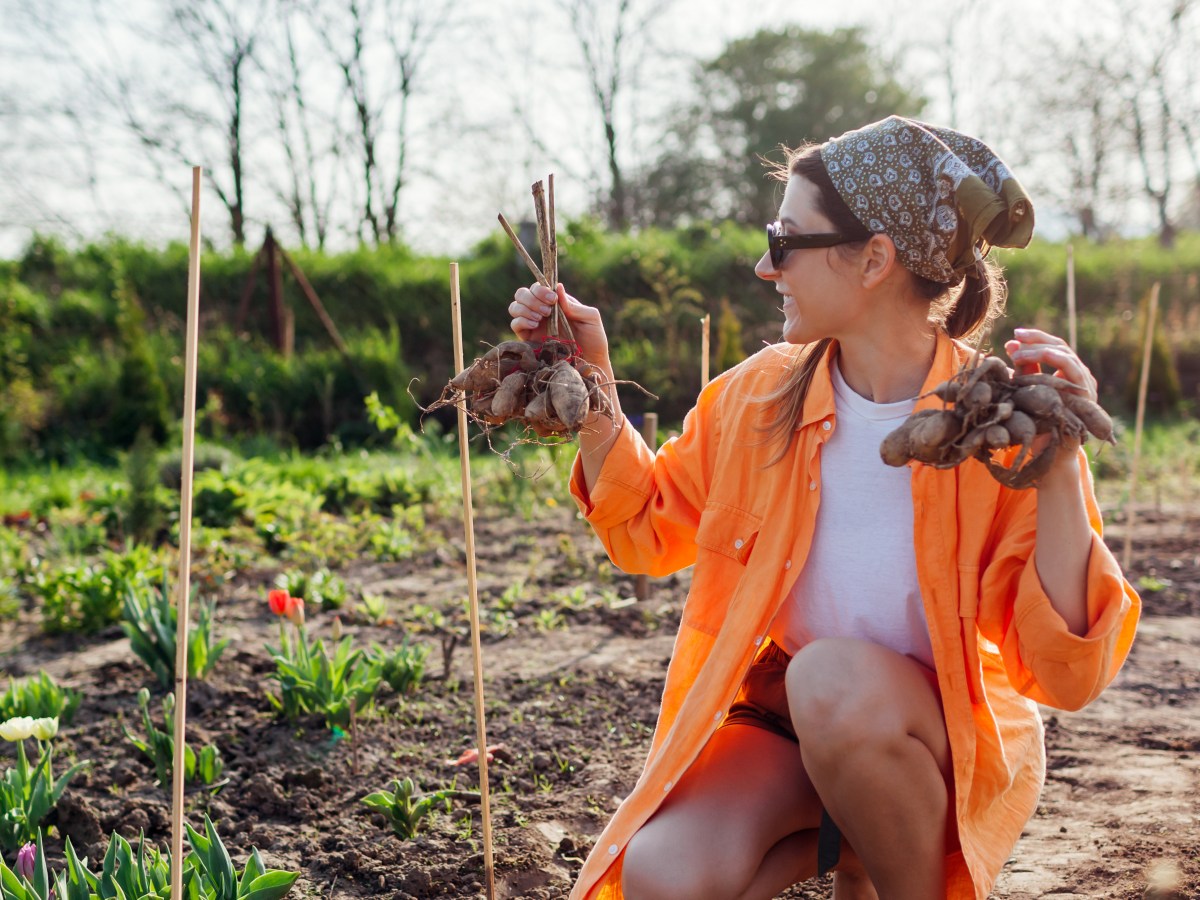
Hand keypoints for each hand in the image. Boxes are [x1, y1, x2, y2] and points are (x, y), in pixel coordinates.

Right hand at [509, 283, 611, 370]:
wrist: (590, 363)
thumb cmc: (594, 339)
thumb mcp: (591, 318)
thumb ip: (574, 305)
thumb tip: (558, 287)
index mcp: (556, 303)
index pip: (538, 286)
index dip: (541, 288)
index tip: (553, 299)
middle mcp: (542, 311)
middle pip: (522, 293)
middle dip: (531, 297)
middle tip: (547, 310)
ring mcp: (533, 324)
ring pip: (515, 307)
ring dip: (525, 308)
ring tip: (541, 317)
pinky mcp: (528, 339)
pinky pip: (515, 324)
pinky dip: (521, 320)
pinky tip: (534, 325)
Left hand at [1004, 327, 1097, 469]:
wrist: (1051, 457)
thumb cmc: (1038, 426)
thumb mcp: (1028, 392)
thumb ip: (1024, 370)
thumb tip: (1011, 344)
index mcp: (1067, 374)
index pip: (1054, 347)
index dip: (1036, 338)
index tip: (1014, 335)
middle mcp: (1080, 379)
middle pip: (1061, 348)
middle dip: (1037, 340)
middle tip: (1016, 337)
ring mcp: (1086, 388)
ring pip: (1068, 358)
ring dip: (1042, 351)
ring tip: (1021, 351)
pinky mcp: (1086, 399)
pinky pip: (1075, 375)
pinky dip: (1058, 364)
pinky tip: (1044, 357)